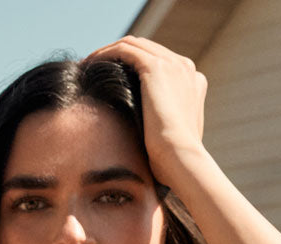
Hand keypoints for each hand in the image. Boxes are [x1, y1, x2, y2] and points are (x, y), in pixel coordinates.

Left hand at [84, 36, 206, 191]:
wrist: (181, 161)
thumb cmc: (175, 162)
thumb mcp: (173, 139)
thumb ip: (164, 124)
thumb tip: (149, 133)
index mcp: (192, 82)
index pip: (159, 62)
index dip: (134, 67)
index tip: (114, 78)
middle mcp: (185, 67)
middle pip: (146, 49)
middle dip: (119, 56)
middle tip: (94, 67)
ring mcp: (173, 64)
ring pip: (133, 45)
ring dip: (108, 52)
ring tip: (88, 65)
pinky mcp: (156, 67)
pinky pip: (124, 50)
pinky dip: (105, 54)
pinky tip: (89, 65)